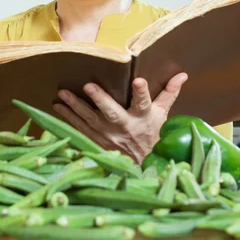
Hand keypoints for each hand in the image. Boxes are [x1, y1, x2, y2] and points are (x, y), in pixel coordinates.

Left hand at [53, 73, 187, 164]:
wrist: (141, 165)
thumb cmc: (151, 134)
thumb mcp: (163, 115)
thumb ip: (169, 93)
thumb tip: (182, 74)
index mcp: (143, 118)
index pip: (144, 103)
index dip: (141, 93)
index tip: (138, 80)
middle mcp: (125, 126)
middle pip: (112, 112)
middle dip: (100, 100)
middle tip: (88, 85)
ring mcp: (108, 136)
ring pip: (90, 119)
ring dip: (75, 106)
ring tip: (62, 93)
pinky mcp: (96, 141)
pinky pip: (80, 128)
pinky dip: (68, 118)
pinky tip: (57, 106)